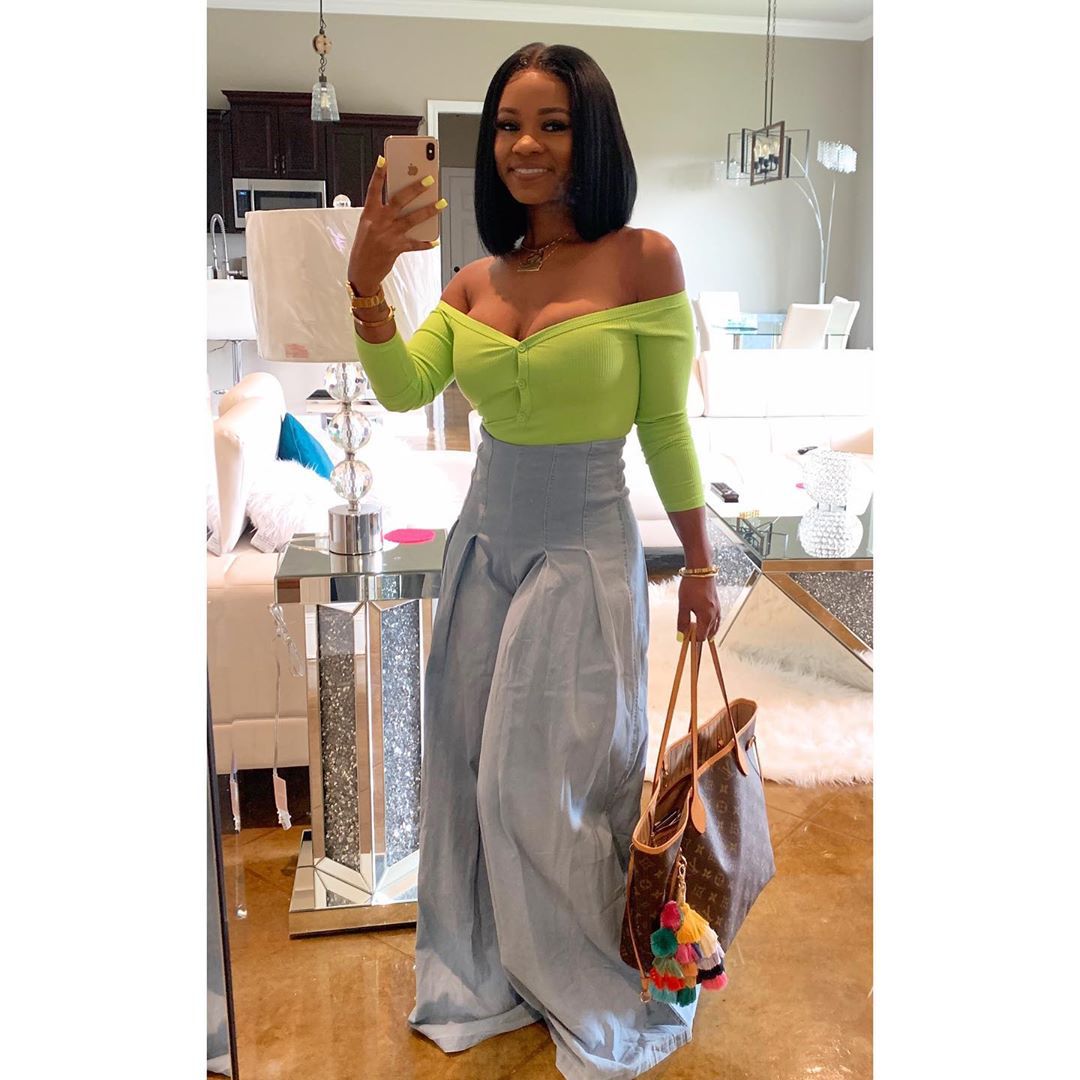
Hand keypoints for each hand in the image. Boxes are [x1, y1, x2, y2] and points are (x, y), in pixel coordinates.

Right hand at [347, 159, 444, 292]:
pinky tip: (434, 240)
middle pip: (399, 200)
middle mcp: (379, 222)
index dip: (378, 174)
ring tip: (441, 203)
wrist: (361, 272)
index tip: (384, 160)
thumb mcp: (367, 225)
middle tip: (429, 180)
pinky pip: (415, 243)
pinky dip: (425, 242)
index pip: (373, 189)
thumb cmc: (365, 247)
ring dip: (429, 210)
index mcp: (369, 213)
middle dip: (416, 188)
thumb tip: (402, 202)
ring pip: (413, 218)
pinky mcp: (397, 248)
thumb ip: (381, 212)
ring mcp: (388, 234)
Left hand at [677, 575, 721, 642]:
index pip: (701, 637)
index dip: (692, 639)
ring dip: (705, 631)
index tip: (685, 636)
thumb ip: (682, 621)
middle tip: (688, 631)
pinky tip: (703, 621)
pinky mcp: (718, 605)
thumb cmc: (691, 586)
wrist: (701, 570)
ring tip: (695, 627)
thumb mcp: (683, 605)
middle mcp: (715, 616)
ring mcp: (718, 611)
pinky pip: (716, 621)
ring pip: (714, 628)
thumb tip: (681, 635)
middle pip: (708, 634)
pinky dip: (710, 625)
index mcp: (707, 617)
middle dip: (699, 635)